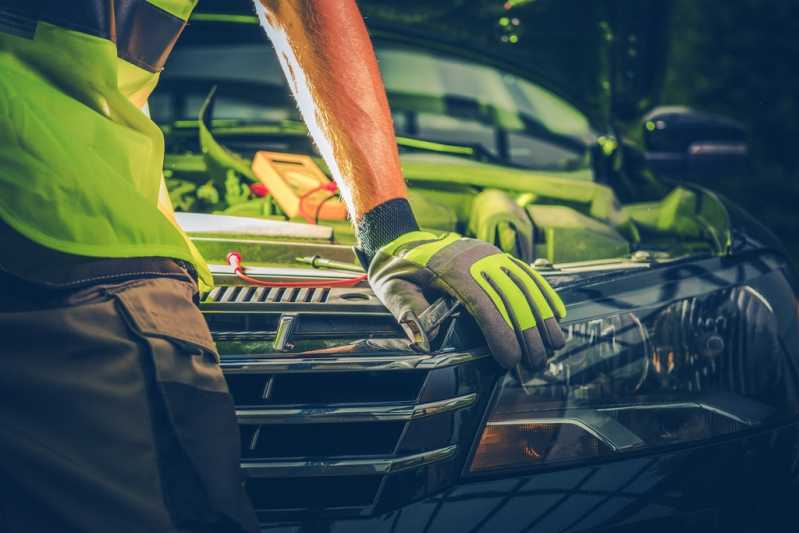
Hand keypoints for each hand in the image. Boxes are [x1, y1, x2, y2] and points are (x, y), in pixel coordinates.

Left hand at [368, 231, 566, 369]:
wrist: (399, 235)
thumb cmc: (395, 267)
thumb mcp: (391, 289)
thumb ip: (410, 313)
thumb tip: (430, 341)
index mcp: (450, 268)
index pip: (483, 303)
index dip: (501, 332)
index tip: (511, 359)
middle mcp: (476, 257)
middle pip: (511, 296)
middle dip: (528, 333)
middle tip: (536, 362)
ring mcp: (489, 253)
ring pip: (524, 285)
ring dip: (543, 316)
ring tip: (554, 344)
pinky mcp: (495, 254)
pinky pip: (526, 273)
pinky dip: (543, 294)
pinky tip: (556, 314)